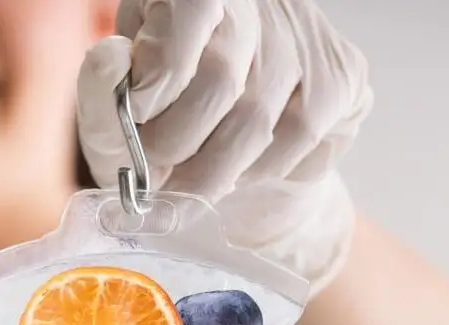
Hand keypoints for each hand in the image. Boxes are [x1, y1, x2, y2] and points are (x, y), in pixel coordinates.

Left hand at [77, 0, 372, 292]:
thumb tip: (112, 62)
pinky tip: (245, 170)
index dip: (157, 79)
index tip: (136, 121)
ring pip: (261, 125)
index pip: (190, 8)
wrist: (238, 165)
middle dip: (177, 147)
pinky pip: (303, 143)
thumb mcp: (118, 112)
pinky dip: (262, 175)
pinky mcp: (345, 79)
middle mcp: (264, 0)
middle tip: (157, 177)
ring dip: (216, 175)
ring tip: (194, 181)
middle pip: (222, 81)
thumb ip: (102, 95)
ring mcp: (310, 38)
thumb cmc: (168, 131)